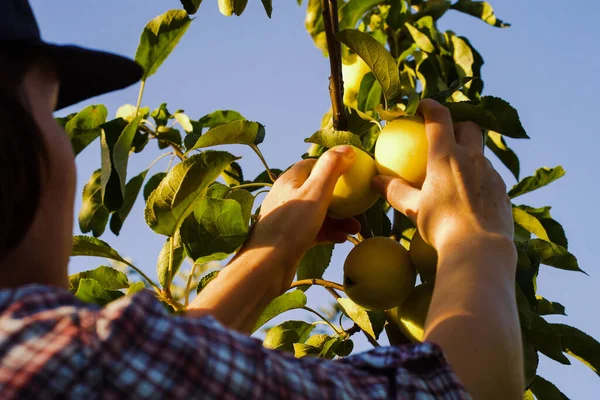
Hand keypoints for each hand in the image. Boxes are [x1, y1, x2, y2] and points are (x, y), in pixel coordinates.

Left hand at [246, 145, 360, 263]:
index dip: (335, 166)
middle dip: (341, 198)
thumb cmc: (290, 227)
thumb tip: (347, 148)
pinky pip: (314, 230)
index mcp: (290, 180)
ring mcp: (288, 218)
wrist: (266, 266)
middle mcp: (287, 196)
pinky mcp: (290, 237)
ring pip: (318, 212)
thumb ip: (330, 168)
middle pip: (319, 189)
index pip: (314, 164)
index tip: (354, 174)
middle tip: (359, 206)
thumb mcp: (315, 193)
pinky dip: (328, 232)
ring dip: (338, 218)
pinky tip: (342, 239)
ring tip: (355, 228)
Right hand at [372, 99, 513, 253]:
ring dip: (468, 151)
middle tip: (444, 134)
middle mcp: (472, 158)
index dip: (431, 107)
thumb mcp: (414, 208)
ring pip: (480, 151)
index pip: (440, 119)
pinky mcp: (503, 189)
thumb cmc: (441, 227)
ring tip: (456, 167)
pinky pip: (488, 174)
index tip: (423, 106)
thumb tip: (375, 180)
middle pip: (469, 126)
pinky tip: (469, 193)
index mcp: (446, 156)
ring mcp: (490, 173)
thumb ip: (395, 191)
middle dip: (457, 124)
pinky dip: (477, 175)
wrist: (480, 249)